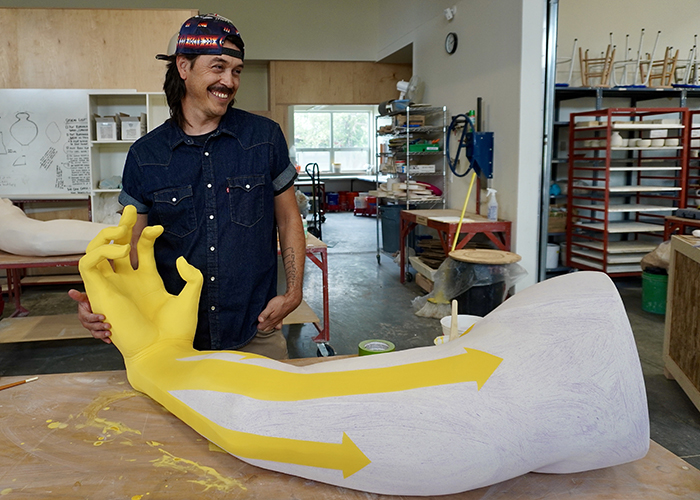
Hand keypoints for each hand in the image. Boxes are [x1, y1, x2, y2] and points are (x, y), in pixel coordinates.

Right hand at [67, 289, 111, 342]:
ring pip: (95, 333)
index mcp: (83, 315)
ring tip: (109, 333)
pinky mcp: (97, 331)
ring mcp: (91, 327)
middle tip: (108, 325)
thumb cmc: (89, 301)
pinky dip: (104, 339)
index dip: (95, 318)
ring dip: (102, 334)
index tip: (103, 317)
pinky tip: (109, 340)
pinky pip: (100, 336)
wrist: (93, 305)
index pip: (88, 318)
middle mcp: (86, 323)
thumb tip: (70, 291)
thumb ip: (78, 296)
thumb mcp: (84, 298)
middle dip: (100, 327)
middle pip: (92, 327)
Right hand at [79, 206, 202, 359]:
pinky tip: (120, 249)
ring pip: (96, 252)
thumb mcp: (190, 297)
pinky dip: (99, 250)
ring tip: (121, 230)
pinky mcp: (99, 292)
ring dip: (105, 235)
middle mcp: (127, 282)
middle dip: (121, 225)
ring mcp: (112, 286)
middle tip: (130, 209)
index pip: (141, 249)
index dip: (147, 235)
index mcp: (147, 281)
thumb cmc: (176, 332)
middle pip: (116, 245)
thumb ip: (192, 276)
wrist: (163, 352)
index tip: (159, 229)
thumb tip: (179, 259)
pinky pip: (87, 264)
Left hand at [257, 294, 300, 331]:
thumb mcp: (270, 306)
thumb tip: (259, 320)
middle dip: (261, 327)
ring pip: (271, 328)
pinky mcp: (281, 319)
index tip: (254, 322)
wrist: (291, 301)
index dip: (257, 325)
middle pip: (265, 329)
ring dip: (266, 327)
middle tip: (257, 323)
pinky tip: (272, 323)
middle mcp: (274, 322)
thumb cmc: (280, 302)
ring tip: (263, 324)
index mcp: (270, 320)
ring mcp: (278, 321)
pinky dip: (274, 326)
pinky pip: (277, 326)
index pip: (261, 327)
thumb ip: (264, 314)